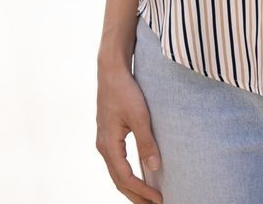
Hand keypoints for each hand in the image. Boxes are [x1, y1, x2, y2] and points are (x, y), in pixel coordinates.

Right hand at [95, 47, 163, 203]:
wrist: (111, 70)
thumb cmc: (124, 90)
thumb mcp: (139, 116)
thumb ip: (146, 142)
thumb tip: (154, 167)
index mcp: (109, 145)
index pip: (125, 177)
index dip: (142, 190)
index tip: (159, 199)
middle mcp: (103, 146)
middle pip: (119, 180)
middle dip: (135, 196)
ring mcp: (104, 141)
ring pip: (117, 172)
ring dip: (131, 187)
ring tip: (147, 198)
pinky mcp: (109, 135)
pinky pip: (117, 162)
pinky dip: (128, 174)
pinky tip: (139, 176)